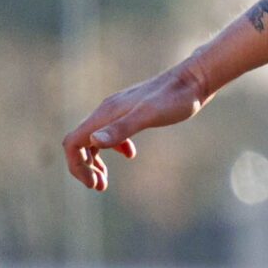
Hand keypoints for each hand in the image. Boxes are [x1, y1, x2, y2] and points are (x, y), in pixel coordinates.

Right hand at [63, 64, 209, 190]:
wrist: (193, 80)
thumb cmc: (174, 99)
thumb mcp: (149, 116)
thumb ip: (122, 129)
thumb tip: (95, 141)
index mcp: (105, 114)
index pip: (73, 142)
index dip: (77, 165)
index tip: (92, 184)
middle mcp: (106, 111)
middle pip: (80, 142)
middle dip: (85, 167)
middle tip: (99, 187)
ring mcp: (118, 111)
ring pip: (95, 138)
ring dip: (96, 160)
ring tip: (105, 180)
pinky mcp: (132, 111)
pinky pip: (112, 131)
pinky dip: (114, 147)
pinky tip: (131, 154)